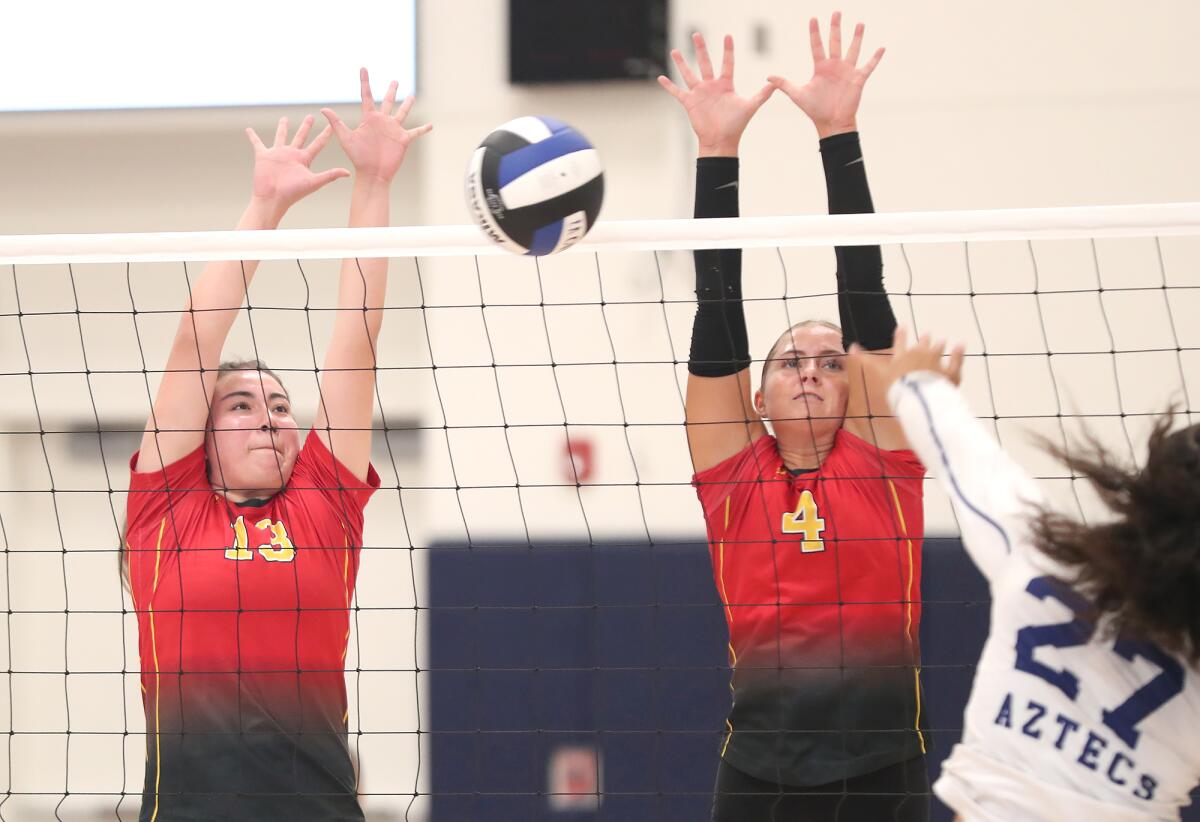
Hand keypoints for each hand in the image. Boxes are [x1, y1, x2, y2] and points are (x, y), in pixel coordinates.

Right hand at [246, 116, 348, 217]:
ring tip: (284, 118)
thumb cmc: (293, 192)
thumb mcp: (313, 182)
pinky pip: (257, 143)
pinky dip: (252, 136)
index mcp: (304, 159)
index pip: (318, 144)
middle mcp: (292, 155)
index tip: (332, 125)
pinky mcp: (264, 155)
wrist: (273, 198)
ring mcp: (278, 154)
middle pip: (301, 136)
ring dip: (282, 127)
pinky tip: (248, 129)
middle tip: (311, 116)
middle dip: (306, 127)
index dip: (325, 134)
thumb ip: (330, 175)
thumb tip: (348, 173)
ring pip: (281, 136)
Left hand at [322, 68, 431, 183]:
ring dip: (407, 104)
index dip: (365, 81)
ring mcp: (393, 130)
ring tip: (412, 96)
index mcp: (369, 118)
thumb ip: (337, 123)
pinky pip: (415, 132)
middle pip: (388, 101)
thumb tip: (323, 109)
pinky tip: (431, 125)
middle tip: (395, 81)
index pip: (366, 96)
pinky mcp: (403, 139)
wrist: (372, 174)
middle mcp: (382, 121)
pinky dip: (423, 129)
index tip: (363, 68)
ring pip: (402, 113)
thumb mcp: (346, 138)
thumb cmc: (358, 158)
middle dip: (391, 91)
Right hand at [657, 33, 773, 156]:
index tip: (727, 35)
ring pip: (688, 74)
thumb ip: (762, 94)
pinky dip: (668, 86)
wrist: (722, 141)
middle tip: (696, 34)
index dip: (727, 49)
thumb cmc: (736, 125)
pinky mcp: (690, 103)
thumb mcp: (750, 106)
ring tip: (674, 51)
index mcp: (725, 85)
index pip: (727, 63)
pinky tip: (660, 77)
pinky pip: (677, 92)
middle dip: (700, 48)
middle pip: (705, 62)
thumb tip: (775, 82)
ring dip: (681, 63)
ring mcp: (699, 94)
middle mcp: (711, 86)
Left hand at [768, 12, 883, 138]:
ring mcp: (847, 71)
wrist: (830, 123)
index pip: (816, 45)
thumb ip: (784, 84)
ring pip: (853, 49)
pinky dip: (875, 58)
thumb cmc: (815, 110)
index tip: (813, 18)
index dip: (814, 32)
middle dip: (835, 27)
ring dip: (857, 37)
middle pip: (835, 42)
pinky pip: (868, 66)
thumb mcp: (797, 94)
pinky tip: (881, 48)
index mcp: (820, 68)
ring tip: (859, 23)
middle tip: (836, 12)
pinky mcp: (858, 79)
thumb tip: (768, 76)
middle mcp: (834, 66)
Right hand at [849, 328, 965, 388]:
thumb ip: (865, 361)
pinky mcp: (950, 372)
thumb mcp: (878, 374)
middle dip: (923, 340)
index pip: (900, 342)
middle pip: (922, 345)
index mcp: (902, 356)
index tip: (902, 326)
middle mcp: (920, 355)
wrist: (920, 396)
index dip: (900, 334)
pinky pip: (956, 360)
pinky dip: (958, 352)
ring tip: (943, 340)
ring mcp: (937, 363)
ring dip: (940, 345)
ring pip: (939, 350)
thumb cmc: (897, 387)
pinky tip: (960, 345)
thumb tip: (851, 346)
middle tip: (926, 334)